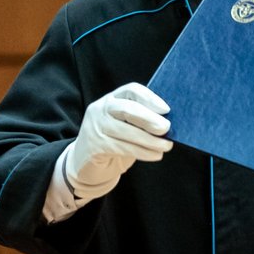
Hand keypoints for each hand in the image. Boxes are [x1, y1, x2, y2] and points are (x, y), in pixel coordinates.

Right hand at [66, 83, 172, 200]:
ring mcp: (95, 127)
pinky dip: (142, 152)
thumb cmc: (113, 140)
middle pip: (127, 108)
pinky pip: (123, 148)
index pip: (131, 90)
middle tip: (166, 128)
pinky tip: (155, 155)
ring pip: (126, 132)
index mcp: (111, 99)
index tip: (166, 109)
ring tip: (166, 146)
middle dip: (149, 118)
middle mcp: (101, 109)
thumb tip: (168, 121)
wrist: (85, 162)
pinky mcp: (95, 146)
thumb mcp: (125, 124)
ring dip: (150, 140)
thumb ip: (141, 120)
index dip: (150, 98)